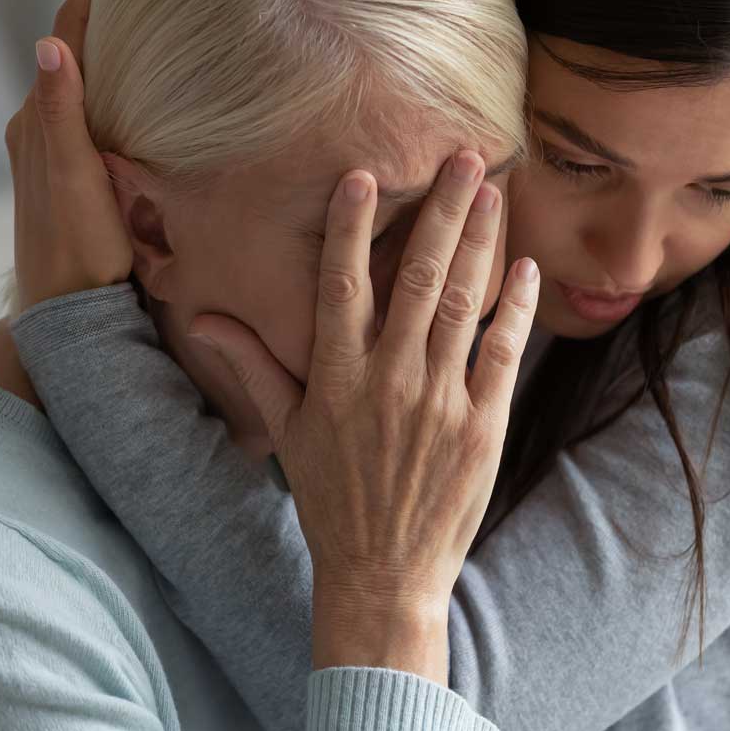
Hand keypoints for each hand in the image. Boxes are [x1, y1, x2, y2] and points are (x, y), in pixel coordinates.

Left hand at [5, 0, 135, 311]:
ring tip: (157, 4)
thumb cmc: (76, 254)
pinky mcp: (75, 170)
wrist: (67, 316)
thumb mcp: (73, 183)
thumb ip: (61, 115)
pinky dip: (118, 77)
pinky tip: (147, 79)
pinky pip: (95, 105)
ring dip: (115, 38)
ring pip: (87, 74)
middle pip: (76, 42)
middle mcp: (39, 126)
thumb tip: (51, 44)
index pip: (69, 30)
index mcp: (38, 119)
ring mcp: (55, 149)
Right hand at [193, 152, 538, 684]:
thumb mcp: (288, 431)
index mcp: (336, 378)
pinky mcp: (482, 425)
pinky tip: (524, 267)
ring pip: (465, 303)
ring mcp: (440, 402)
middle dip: (443, 210)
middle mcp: (388, 381)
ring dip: (482, 242)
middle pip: (419, 277)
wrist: (383, 574)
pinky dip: (516, 306)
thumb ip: (255, 365)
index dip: (353, 226)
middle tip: (464, 156)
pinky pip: (503, 351)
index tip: (365, 174)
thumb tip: (205, 317)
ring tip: (494, 192)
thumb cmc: (332, 502)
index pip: (342, 284)